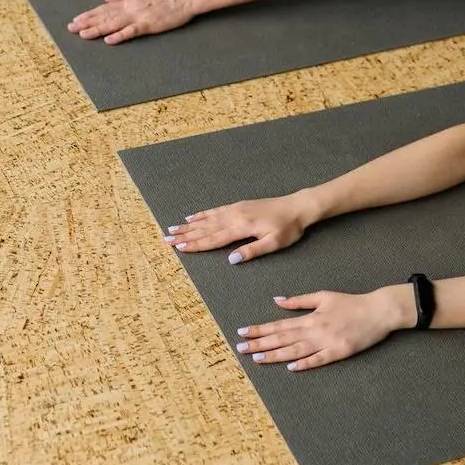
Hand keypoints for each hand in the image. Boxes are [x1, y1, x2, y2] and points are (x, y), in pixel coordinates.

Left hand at [67, 0, 193, 44]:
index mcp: (127, 0)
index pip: (104, 8)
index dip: (89, 14)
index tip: (76, 19)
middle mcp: (129, 8)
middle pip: (104, 17)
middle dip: (87, 23)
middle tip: (71, 28)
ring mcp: (138, 17)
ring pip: (113, 24)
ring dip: (97, 30)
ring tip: (83, 35)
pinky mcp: (148, 25)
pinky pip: (131, 32)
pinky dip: (119, 36)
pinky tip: (108, 41)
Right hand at [163, 194, 311, 262]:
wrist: (297, 206)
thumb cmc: (289, 228)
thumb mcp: (274, 243)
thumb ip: (252, 251)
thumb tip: (231, 259)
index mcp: (242, 227)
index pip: (214, 238)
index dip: (196, 244)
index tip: (180, 247)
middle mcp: (234, 216)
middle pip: (206, 227)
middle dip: (186, 234)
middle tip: (167, 238)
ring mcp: (235, 209)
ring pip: (208, 218)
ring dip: (190, 224)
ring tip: (174, 227)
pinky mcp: (239, 205)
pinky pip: (216, 210)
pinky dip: (202, 214)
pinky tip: (194, 216)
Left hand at [236, 288, 408, 370]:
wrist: (378, 311)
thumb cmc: (350, 303)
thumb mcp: (323, 296)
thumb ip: (299, 301)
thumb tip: (277, 300)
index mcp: (310, 317)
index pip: (279, 325)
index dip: (259, 329)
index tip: (243, 332)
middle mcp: (315, 329)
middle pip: (283, 338)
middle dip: (260, 343)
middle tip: (240, 349)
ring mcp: (327, 342)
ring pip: (296, 350)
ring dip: (275, 355)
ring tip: (257, 358)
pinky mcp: (340, 352)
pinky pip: (319, 360)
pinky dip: (305, 363)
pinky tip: (290, 367)